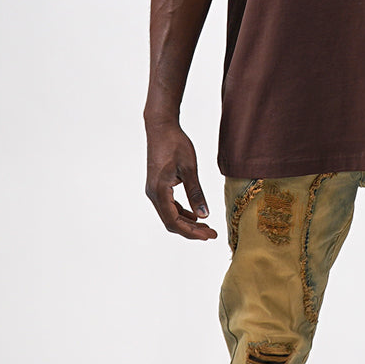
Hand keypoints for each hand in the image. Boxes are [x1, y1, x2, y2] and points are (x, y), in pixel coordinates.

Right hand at [144, 121, 217, 239]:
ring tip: (206, 227)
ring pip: (170, 215)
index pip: (174, 221)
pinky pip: (169, 205)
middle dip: (191, 231)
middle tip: (211, 234)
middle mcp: (153, 194)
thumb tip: (204, 215)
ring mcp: (154, 190)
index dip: (192, 232)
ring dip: (187, 223)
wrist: (161, 127)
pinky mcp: (157, 185)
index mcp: (159, 191)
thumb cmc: (175, 144)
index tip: (209, 236)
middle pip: (171, 222)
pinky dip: (182, 213)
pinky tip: (195, 214)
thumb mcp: (189, 168)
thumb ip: (196, 193)